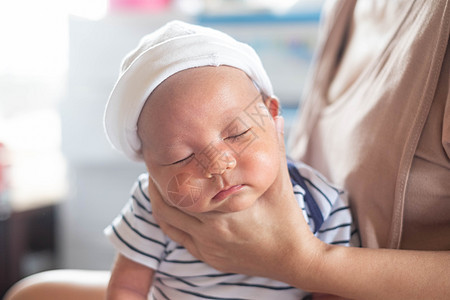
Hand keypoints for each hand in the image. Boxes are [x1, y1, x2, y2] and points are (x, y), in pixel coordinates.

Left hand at [149, 116, 321, 283]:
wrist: (293, 260)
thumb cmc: (286, 220)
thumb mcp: (279, 183)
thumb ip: (275, 148)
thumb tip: (274, 112)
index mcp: (223, 213)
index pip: (181, 189)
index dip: (166, 171)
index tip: (162, 156)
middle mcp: (210, 233)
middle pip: (167, 206)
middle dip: (156, 185)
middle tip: (154, 167)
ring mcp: (207, 248)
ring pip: (167, 223)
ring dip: (159, 203)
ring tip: (159, 185)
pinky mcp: (208, 257)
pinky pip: (178, 238)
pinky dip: (170, 221)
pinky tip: (173, 207)